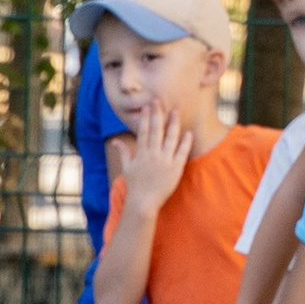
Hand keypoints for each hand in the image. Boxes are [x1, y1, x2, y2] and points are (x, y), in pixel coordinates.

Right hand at [117, 94, 195, 213]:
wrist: (143, 203)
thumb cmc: (135, 186)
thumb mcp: (126, 167)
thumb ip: (123, 152)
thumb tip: (115, 141)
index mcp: (141, 153)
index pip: (144, 131)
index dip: (146, 117)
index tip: (148, 105)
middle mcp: (152, 154)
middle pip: (156, 130)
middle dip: (157, 114)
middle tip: (159, 101)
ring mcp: (164, 161)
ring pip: (170, 138)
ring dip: (173, 123)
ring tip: (175, 111)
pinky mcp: (175, 169)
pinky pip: (181, 152)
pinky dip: (185, 142)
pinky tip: (188, 132)